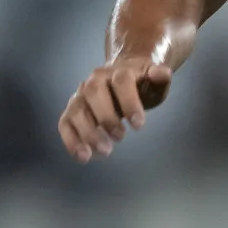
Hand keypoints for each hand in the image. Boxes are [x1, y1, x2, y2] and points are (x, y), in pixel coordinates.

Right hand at [58, 33, 191, 160]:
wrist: (122, 77)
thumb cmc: (141, 85)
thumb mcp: (155, 82)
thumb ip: (159, 77)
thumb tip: (162, 73)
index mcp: (119, 71)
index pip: (121, 81)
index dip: (129, 102)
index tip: (139, 126)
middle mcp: (95, 81)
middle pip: (93, 92)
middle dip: (106, 117)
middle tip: (120, 138)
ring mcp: (81, 96)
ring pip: (77, 110)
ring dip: (88, 132)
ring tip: (105, 152)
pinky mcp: (72, 111)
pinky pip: (65, 124)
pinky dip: (71, 141)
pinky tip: (83, 157)